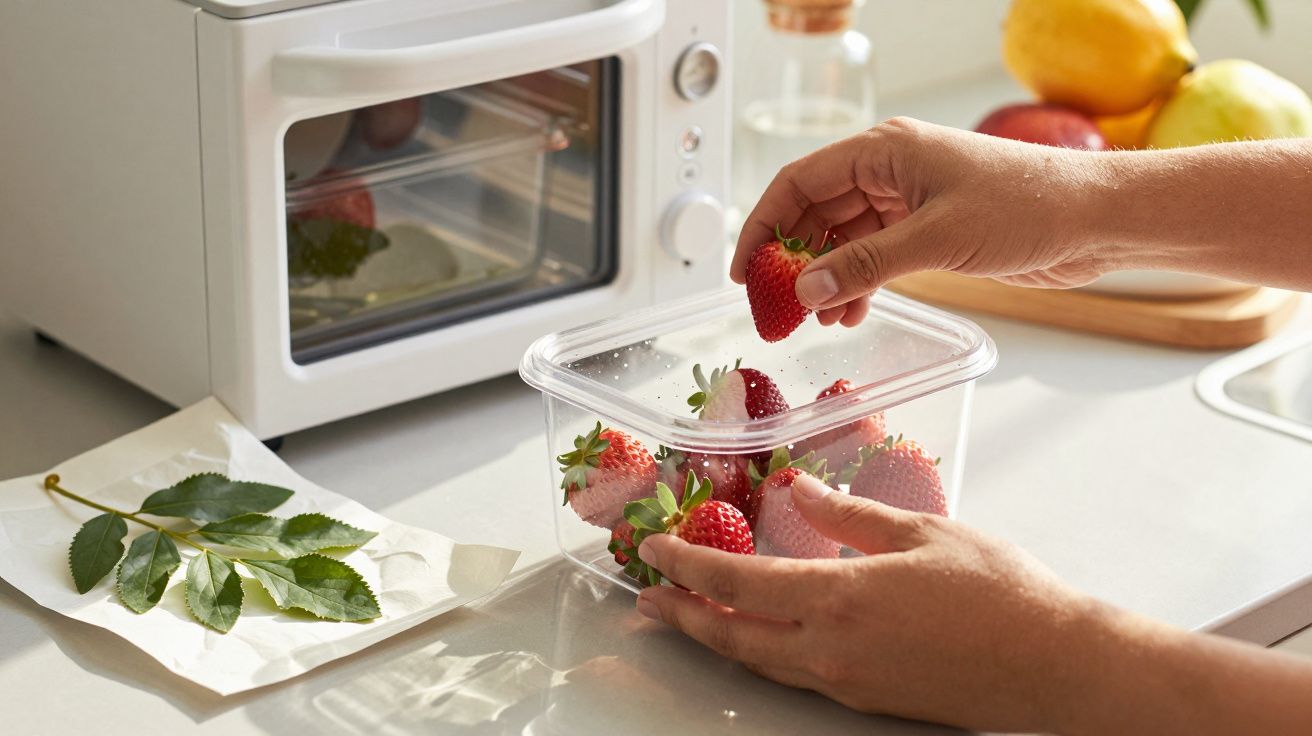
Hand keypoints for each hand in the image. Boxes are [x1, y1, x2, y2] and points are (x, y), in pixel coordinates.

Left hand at [634, 475, 1103, 731]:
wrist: (1054, 665)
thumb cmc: (998, 592)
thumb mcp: (920, 532)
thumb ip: (849, 516)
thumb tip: (800, 494)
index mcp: (838, 599)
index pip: (736, 581)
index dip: (688, 564)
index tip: (657, 549)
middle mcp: (830, 649)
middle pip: (731, 635)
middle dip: (682, 614)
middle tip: (648, 596)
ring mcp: (847, 682)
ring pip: (758, 661)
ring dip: (714, 637)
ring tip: (686, 617)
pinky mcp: (868, 699)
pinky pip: (794, 675)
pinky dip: (760, 652)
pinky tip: (759, 636)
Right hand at [732, 118, 1121, 325]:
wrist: (1095, 219)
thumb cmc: (1028, 207)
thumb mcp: (937, 237)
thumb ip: (866, 264)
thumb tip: (806, 289)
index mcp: (884, 150)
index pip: (799, 183)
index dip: (764, 225)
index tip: (745, 272)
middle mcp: (890, 170)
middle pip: (816, 212)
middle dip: (794, 259)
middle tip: (777, 307)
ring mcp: (910, 200)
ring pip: (844, 238)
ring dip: (827, 277)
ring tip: (817, 319)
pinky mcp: (931, 229)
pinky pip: (874, 254)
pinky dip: (858, 283)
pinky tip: (851, 312)